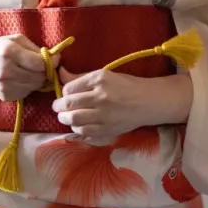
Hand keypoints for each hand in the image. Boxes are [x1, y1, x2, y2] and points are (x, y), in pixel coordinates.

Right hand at [0, 34, 54, 101]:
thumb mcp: (14, 39)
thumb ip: (34, 48)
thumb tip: (54, 57)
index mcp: (9, 52)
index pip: (40, 63)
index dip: (51, 62)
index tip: (54, 58)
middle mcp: (6, 70)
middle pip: (40, 76)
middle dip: (45, 71)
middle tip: (42, 65)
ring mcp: (5, 85)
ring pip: (35, 86)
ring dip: (37, 79)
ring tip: (30, 70)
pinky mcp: (5, 96)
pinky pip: (27, 92)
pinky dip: (28, 85)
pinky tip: (20, 78)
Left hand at [52, 70, 192, 140]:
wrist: (149, 101)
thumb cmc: (126, 85)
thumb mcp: (104, 75)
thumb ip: (80, 77)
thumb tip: (60, 74)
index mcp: (99, 80)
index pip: (69, 88)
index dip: (62, 93)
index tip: (63, 95)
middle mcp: (101, 97)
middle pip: (68, 105)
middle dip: (58, 108)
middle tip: (58, 108)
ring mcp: (105, 115)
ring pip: (74, 120)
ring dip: (66, 120)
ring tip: (66, 117)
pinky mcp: (109, 130)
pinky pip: (85, 133)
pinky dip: (77, 130)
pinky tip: (78, 126)